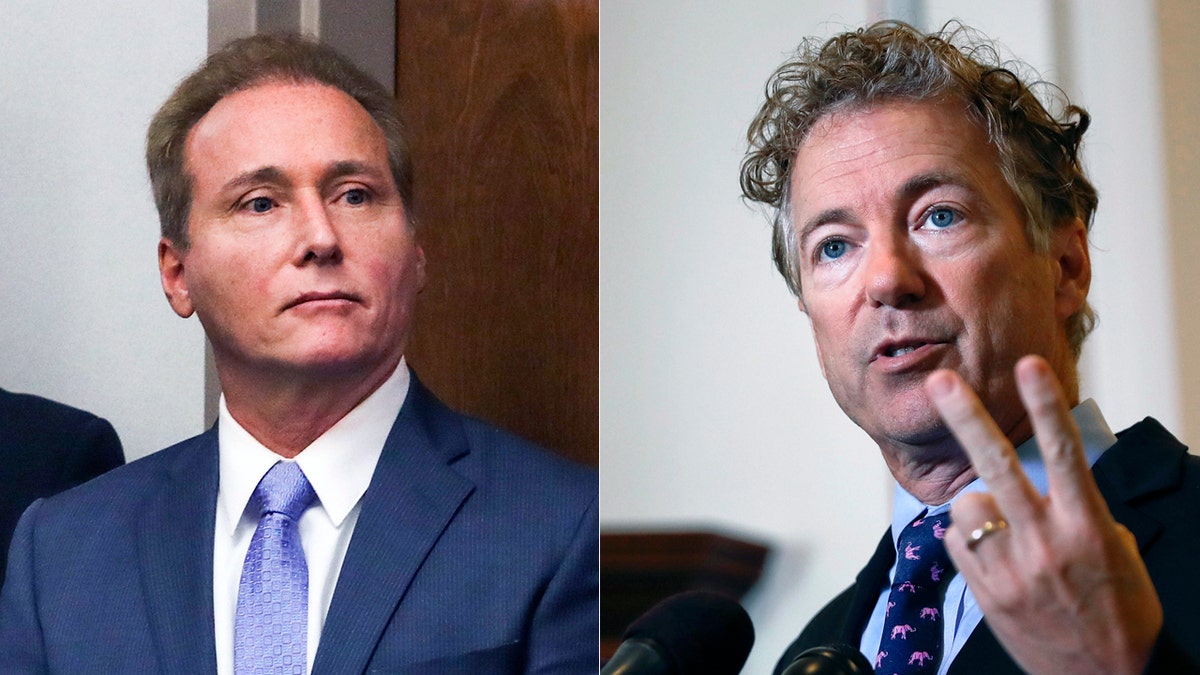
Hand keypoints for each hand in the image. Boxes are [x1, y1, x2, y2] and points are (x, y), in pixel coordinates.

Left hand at [924, 355, 1160, 674]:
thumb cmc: (1120, 611)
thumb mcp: (1115, 552)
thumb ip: (1076, 512)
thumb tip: (1040, 483)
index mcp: (1087, 527)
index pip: (1065, 453)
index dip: (1044, 406)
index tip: (1029, 365)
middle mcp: (1044, 543)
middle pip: (997, 467)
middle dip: (968, 418)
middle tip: (941, 382)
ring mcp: (1010, 569)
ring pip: (968, 505)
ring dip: (980, 507)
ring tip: (1008, 532)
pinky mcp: (985, 592)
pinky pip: (960, 542)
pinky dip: (972, 541)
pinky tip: (999, 561)